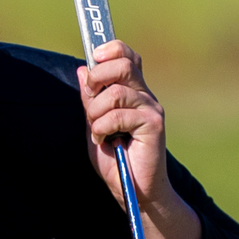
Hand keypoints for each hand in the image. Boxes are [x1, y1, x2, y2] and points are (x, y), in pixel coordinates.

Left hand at [76, 41, 202, 238]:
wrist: (132, 189)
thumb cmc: (113, 159)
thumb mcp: (93, 125)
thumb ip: (89, 99)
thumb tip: (84, 68)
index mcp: (132, 91)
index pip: (126, 56)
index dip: (111, 49)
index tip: (94, 58)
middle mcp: (145, 96)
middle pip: (122, 64)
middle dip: (97, 80)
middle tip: (91, 105)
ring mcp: (151, 109)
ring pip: (114, 93)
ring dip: (96, 114)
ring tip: (98, 133)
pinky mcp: (154, 124)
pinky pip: (118, 115)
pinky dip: (102, 129)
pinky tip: (105, 142)